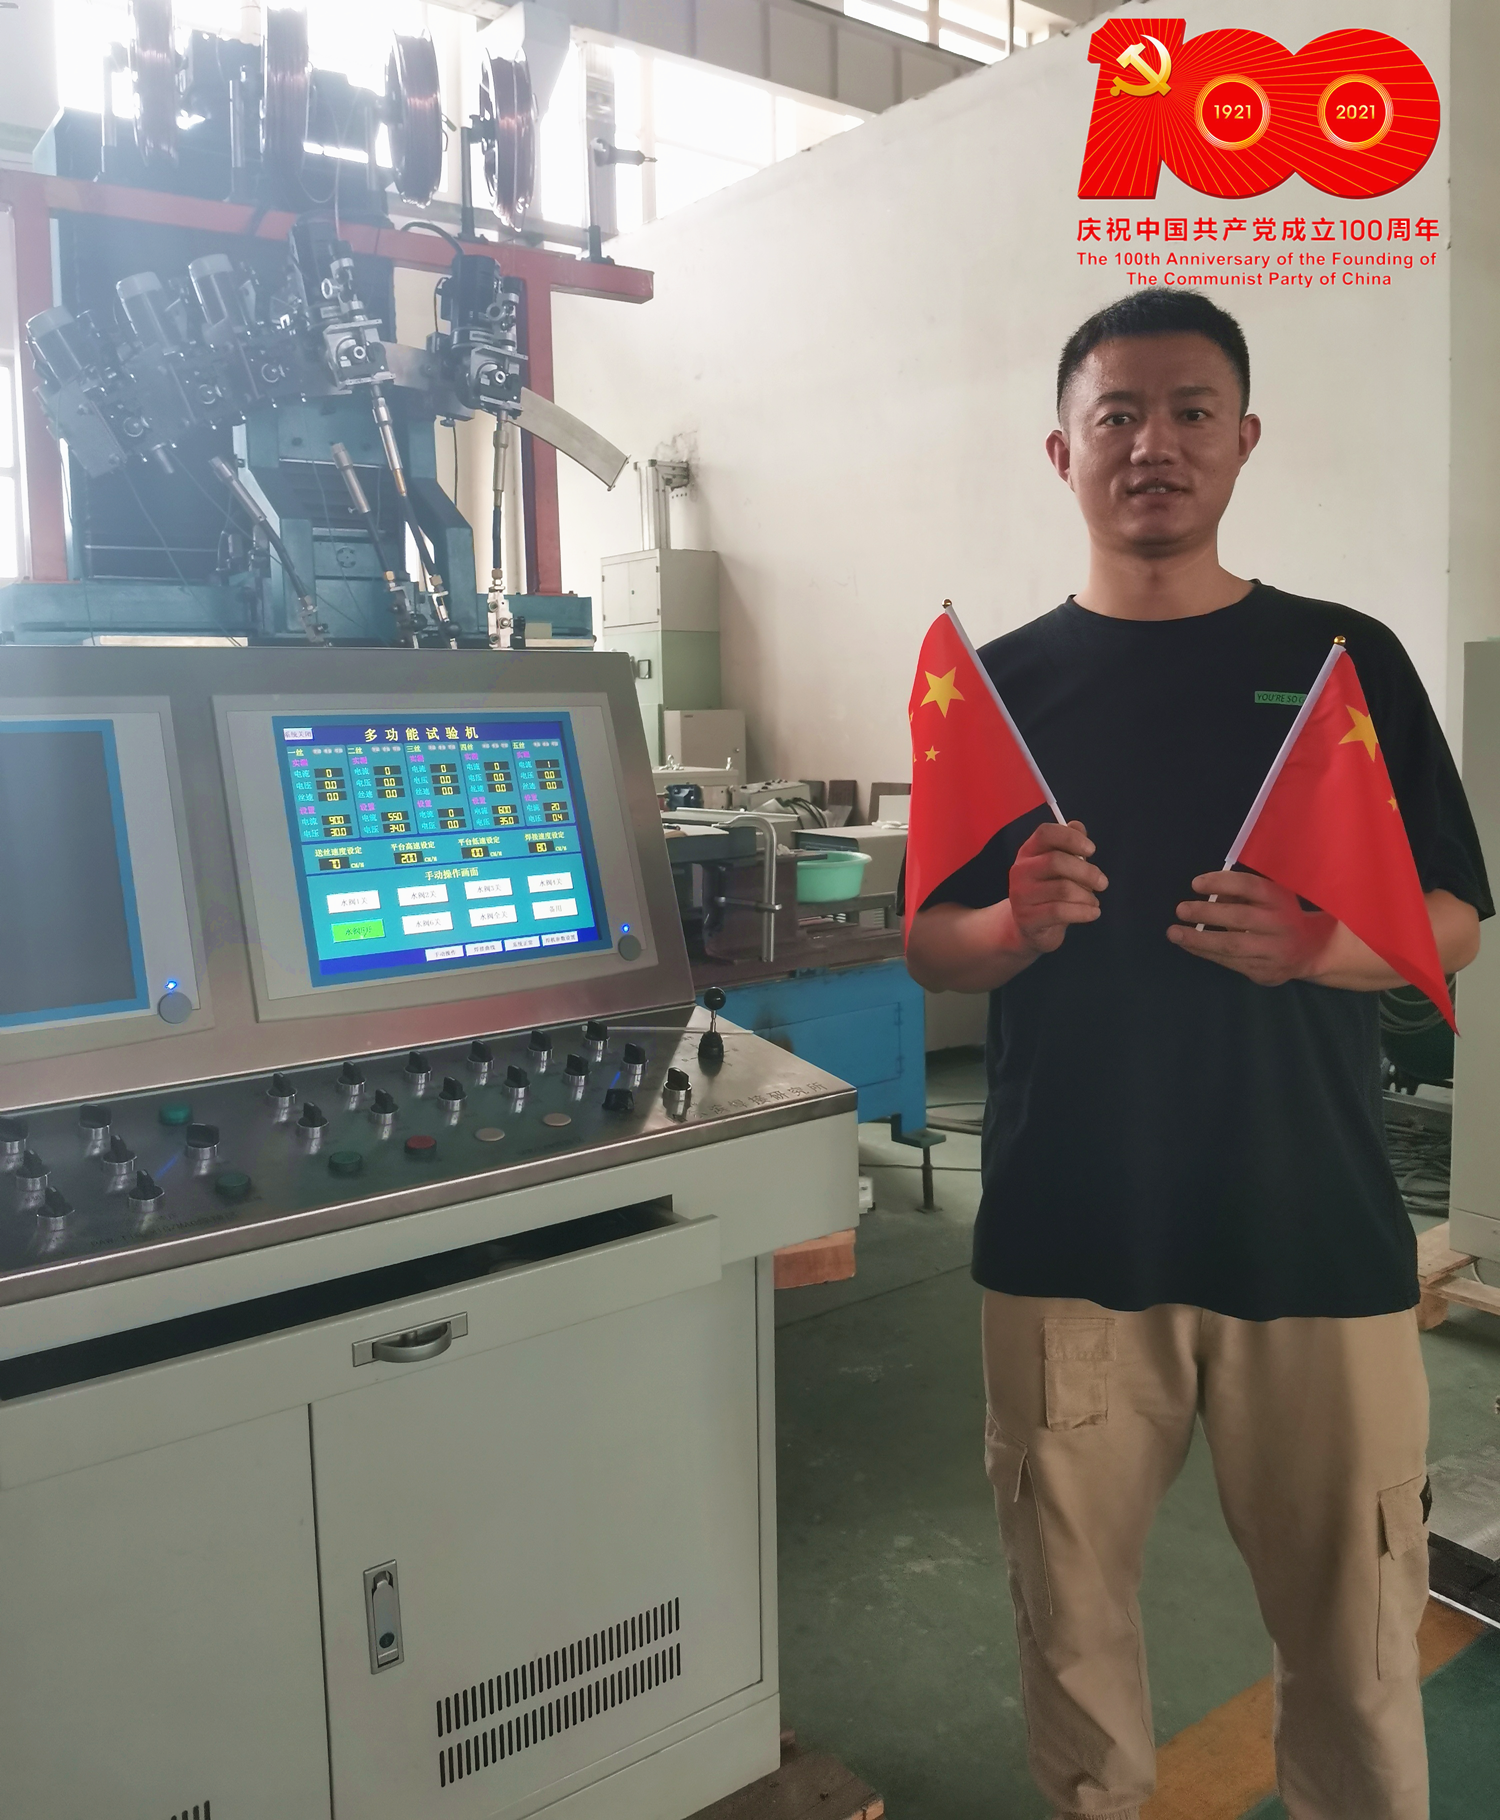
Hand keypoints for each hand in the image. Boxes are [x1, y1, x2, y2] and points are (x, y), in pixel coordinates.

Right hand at [1009, 820, 1107, 955]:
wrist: (1029, 928)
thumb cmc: (1050, 892)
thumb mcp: (1061, 868)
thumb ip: (1070, 847)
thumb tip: (1078, 826)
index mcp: (1028, 852)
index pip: (1046, 833)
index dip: (1071, 838)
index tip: (1091, 850)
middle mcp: (1020, 870)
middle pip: (1055, 861)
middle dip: (1087, 872)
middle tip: (1102, 883)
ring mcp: (1021, 895)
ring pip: (1063, 889)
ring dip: (1087, 896)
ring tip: (1094, 902)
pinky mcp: (1027, 918)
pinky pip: (1061, 912)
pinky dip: (1084, 912)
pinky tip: (1093, 913)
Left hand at [1170, 869, 1334, 985]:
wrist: (1314, 951)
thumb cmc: (1282, 916)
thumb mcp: (1270, 898)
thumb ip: (1241, 893)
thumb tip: (1208, 890)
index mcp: (1281, 900)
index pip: (1251, 887)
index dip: (1221, 883)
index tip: (1195, 884)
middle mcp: (1280, 925)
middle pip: (1240, 917)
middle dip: (1206, 913)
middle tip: (1181, 909)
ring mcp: (1274, 952)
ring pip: (1232, 946)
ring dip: (1198, 940)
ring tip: (1174, 933)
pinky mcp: (1264, 972)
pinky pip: (1230, 963)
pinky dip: (1206, 954)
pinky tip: (1189, 946)